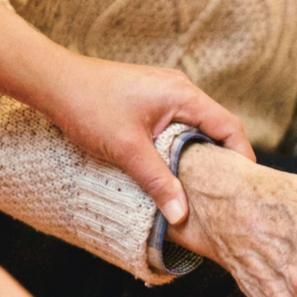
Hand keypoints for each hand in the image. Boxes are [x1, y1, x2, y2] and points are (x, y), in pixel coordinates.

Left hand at [38, 53, 254, 224]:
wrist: (53, 82)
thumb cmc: (88, 106)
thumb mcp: (127, 150)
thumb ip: (158, 182)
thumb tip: (182, 215)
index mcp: (183, 95)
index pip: (229, 126)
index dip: (241, 157)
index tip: (244, 187)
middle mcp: (179, 89)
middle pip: (216, 127)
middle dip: (222, 160)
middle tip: (224, 193)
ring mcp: (164, 92)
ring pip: (195, 127)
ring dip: (199, 154)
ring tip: (200, 187)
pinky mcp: (149, 100)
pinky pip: (177, 125)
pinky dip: (180, 147)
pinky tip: (172, 169)